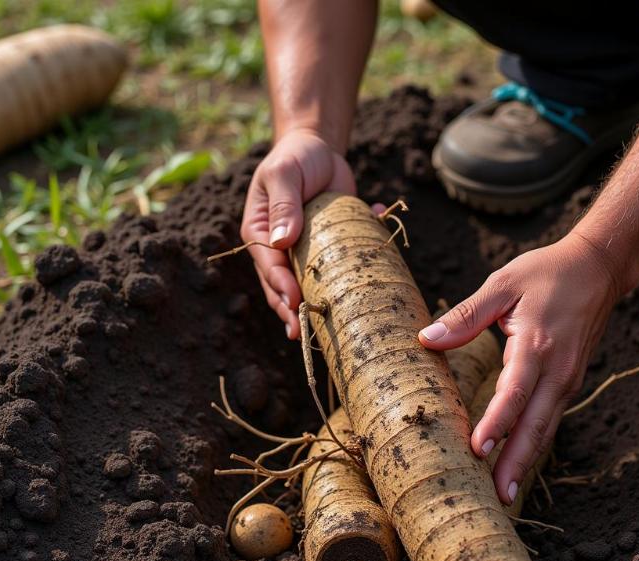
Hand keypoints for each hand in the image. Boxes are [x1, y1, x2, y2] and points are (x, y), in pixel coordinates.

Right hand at [241, 129, 355, 338]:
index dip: (280, 287)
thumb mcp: (285, 174)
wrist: (318, 148)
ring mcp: (305, 253)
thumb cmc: (295, 159)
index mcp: (261, 233)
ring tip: (331, 327)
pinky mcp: (330, 251)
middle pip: (284, 286)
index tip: (294, 303)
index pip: (268, 265)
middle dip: (293, 311)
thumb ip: (284, 204)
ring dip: (321, 305)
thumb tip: (281, 240)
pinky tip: (377, 264)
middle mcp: (280, 248)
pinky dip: (358, 270)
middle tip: (304, 333)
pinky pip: (340, 267)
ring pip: (311, 286)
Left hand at [418, 233, 620, 504]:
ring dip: (526, 461)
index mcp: (537, 345)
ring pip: (545, 429)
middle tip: (497, 497)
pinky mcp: (569, 383)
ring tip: (505, 493)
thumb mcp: (503, 283)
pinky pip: (550, 420)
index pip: (514, 392)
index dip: (497, 423)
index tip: (479, 450)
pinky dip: (534, 445)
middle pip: (535, 425)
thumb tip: (427, 338)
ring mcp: (568, 380)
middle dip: (515, 462)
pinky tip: (519, 463)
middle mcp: (557, 370)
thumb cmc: (546, 273)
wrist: (598, 269)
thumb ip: (466, 315)